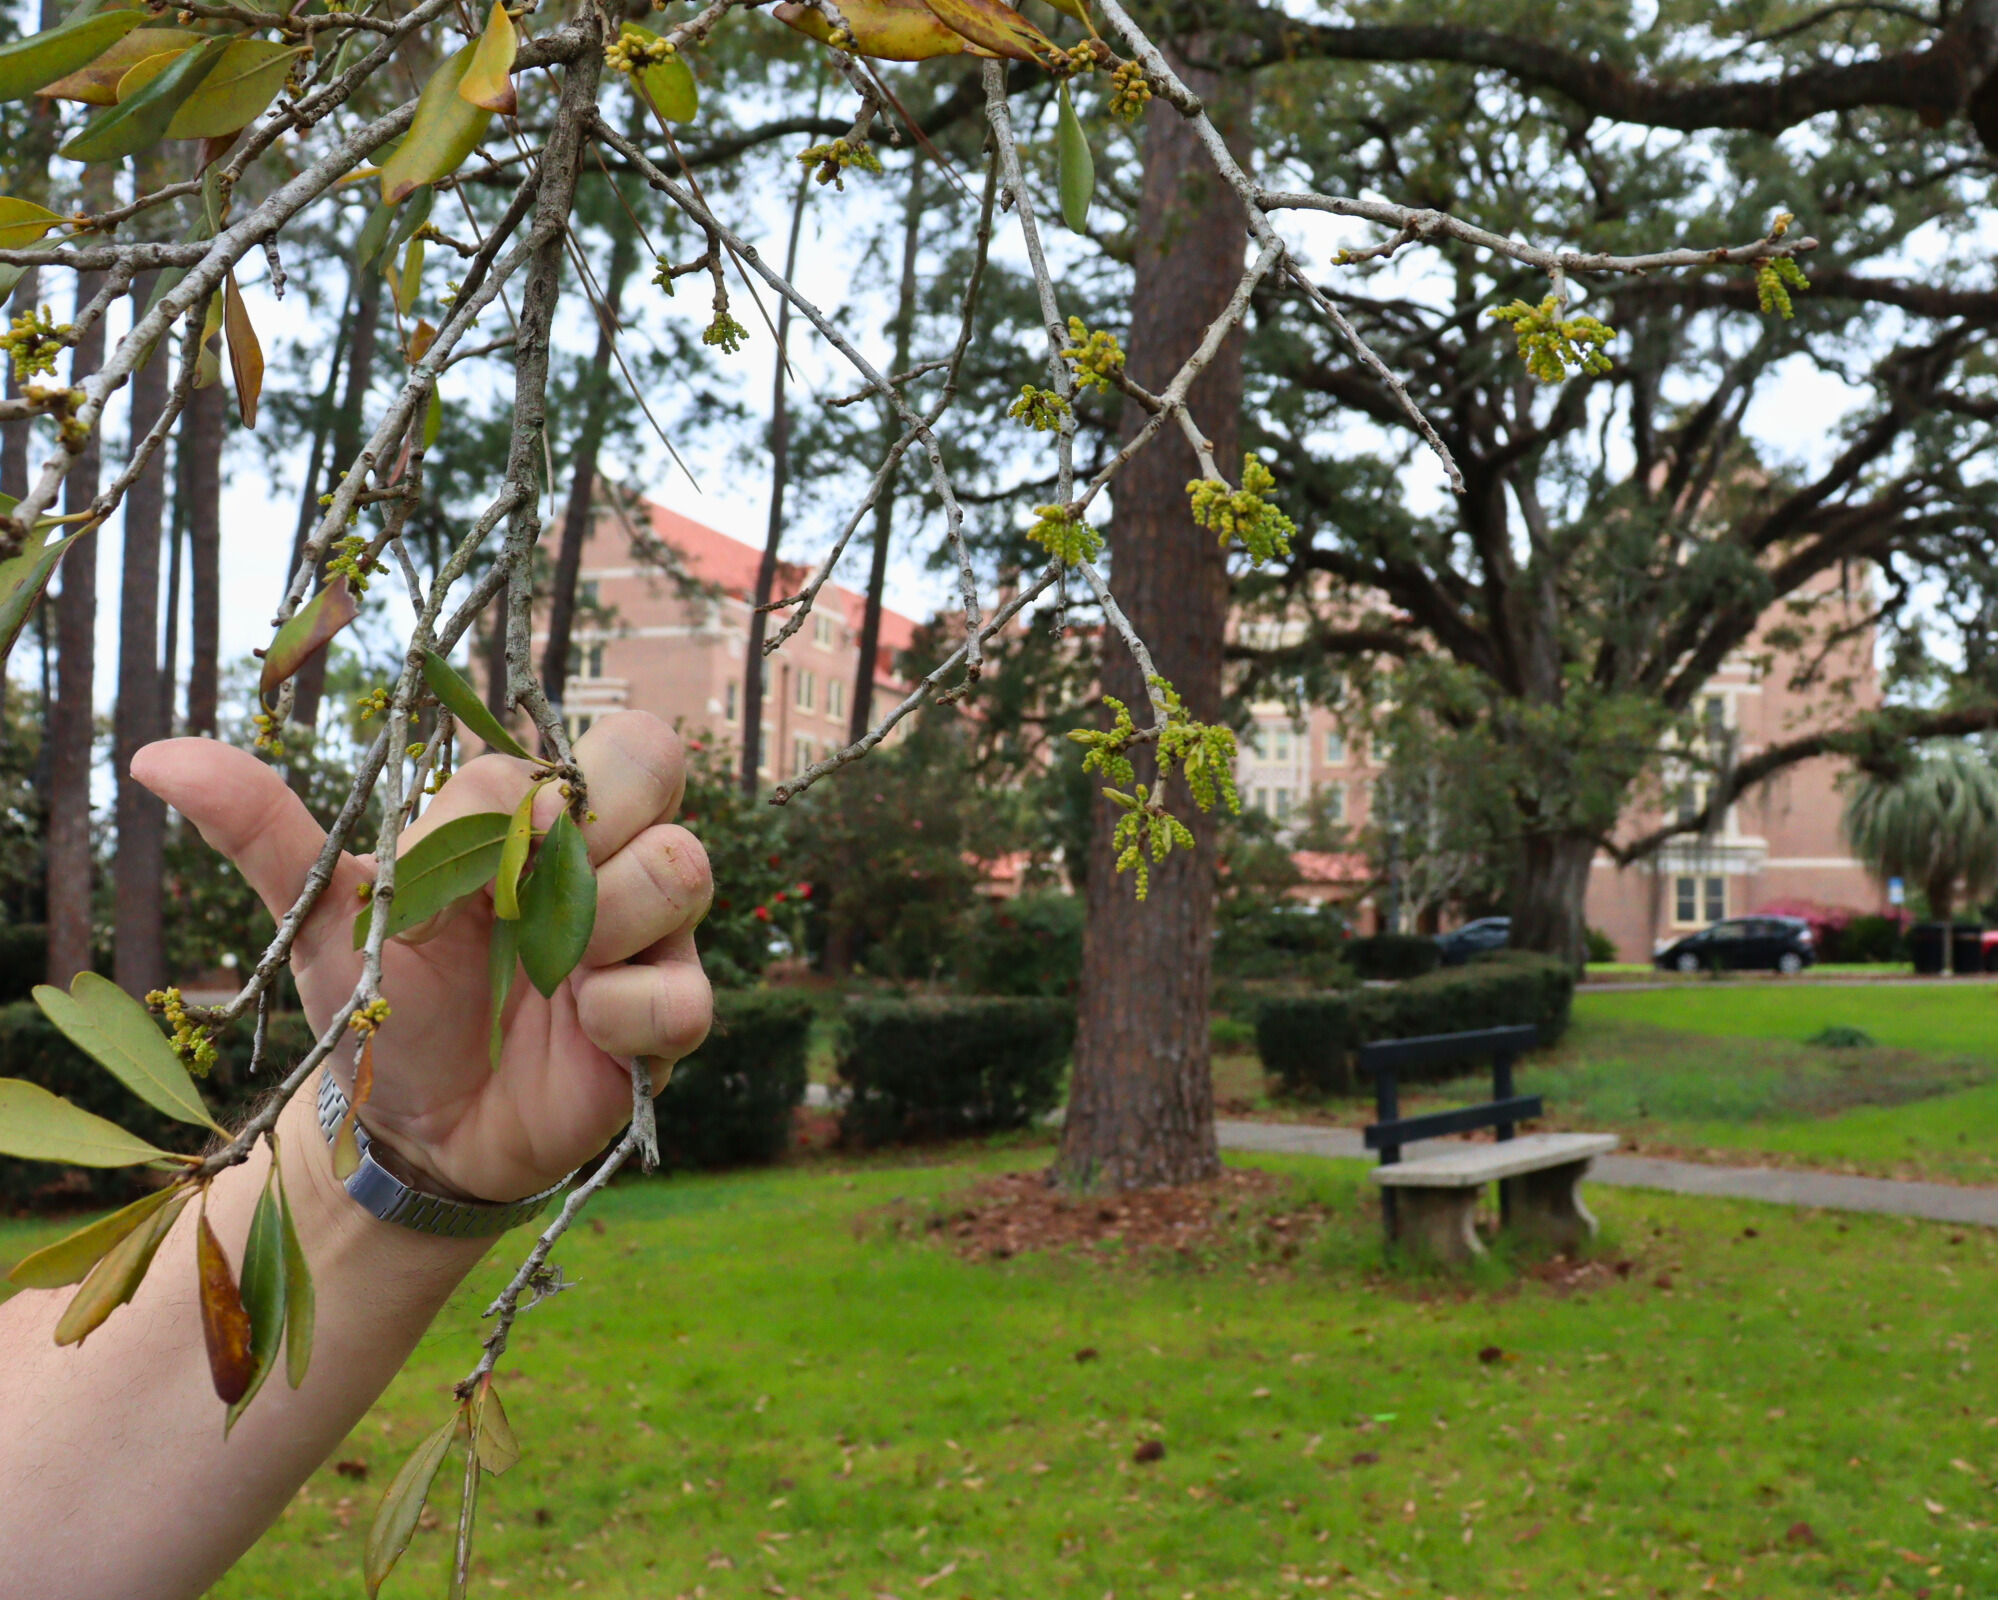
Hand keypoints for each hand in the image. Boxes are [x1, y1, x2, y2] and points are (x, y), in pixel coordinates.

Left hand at [132, 712, 713, 1202]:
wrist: (413, 1133)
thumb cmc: (378, 1008)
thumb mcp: (321, 923)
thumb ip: (264, 832)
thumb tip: (155, 755)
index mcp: (526, 817)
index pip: (547, 753)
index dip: (503, 808)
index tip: (451, 883)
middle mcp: (603, 855)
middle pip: (654, 756)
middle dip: (593, 818)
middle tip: (524, 896)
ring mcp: (649, 934)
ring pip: (686, 865)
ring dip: (605, 921)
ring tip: (545, 977)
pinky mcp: (672, 1017)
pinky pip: (688, 990)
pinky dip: (626, 1012)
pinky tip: (578, 1034)